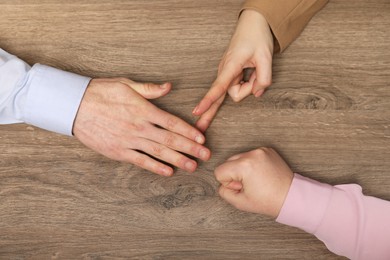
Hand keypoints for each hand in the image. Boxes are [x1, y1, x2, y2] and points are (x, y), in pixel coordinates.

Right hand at [73, 78, 210, 175]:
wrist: (73, 106)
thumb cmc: (101, 92)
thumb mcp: (126, 84)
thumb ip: (149, 89)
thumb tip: (169, 86)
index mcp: (144, 109)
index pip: (172, 122)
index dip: (189, 131)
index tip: (202, 138)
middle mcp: (139, 126)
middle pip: (170, 139)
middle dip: (190, 148)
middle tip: (206, 156)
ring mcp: (129, 140)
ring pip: (158, 152)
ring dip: (177, 160)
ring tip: (192, 167)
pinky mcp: (118, 151)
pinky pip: (140, 161)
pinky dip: (155, 167)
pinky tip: (168, 172)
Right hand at [193, 10, 273, 131]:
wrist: (253, 24)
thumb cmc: (257, 37)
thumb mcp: (266, 58)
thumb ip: (264, 79)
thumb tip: (257, 93)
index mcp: (231, 65)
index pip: (218, 87)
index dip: (208, 100)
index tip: (197, 111)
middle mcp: (225, 71)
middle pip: (224, 95)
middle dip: (212, 109)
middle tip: (200, 128)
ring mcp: (226, 73)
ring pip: (237, 91)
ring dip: (250, 85)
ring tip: (256, 68)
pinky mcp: (230, 75)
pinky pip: (237, 86)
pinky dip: (247, 84)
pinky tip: (252, 71)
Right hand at [215, 148, 292, 217]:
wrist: (291, 197)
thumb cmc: (268, 201)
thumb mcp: (240, 202)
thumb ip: (224, 192)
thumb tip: (224, 183)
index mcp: (244, 166)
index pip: (220, 171)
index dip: (228, 183)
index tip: (242, 188)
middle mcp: (252, 154)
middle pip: (228, 162)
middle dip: (235, 174)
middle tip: (250, 185)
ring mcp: (261, 150)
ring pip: (239, 158)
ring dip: (243, 169)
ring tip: (257, 180)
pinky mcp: (267, 150)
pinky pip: (250, 155)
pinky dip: (253, 164)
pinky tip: (262, 174)